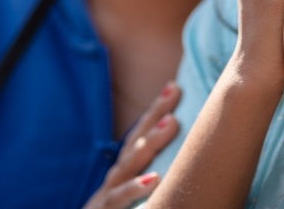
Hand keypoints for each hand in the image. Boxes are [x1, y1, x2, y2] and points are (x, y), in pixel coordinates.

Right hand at [82, 83, 180, 208]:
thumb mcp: (126, 196)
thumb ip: (143, 176)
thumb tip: (172, 163)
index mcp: (121, 172)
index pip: (139, 136)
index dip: (155, 111)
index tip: (174, 86)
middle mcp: (114, 177)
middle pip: (135, 140)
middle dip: (155, 114)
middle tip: (175, 90)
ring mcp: (108, 193)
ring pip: (129, 163)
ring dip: (150, 142)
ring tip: (171, 123)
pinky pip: (120, 199)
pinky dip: (135, 188)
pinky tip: (155, 179)